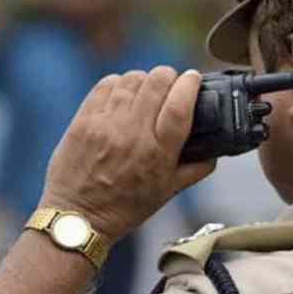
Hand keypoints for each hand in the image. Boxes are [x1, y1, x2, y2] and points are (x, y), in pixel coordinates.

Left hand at [38, 67, 214, 242]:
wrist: (77, 218)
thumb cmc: (124, 208)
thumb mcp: (167, 192)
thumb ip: (196, 170)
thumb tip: (215, 152)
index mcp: (158, 153)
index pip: (180, 105)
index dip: (190, 84)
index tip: (194, 78)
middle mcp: (133, 135)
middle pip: (157, 82)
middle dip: (169, 76)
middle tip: (171, 83)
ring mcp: (105, 125)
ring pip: (132, 79)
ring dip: (145, 79)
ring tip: (146, 89)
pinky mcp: (84, 120)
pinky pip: (106, 85)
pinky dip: (119, 83)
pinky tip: (123, 93)